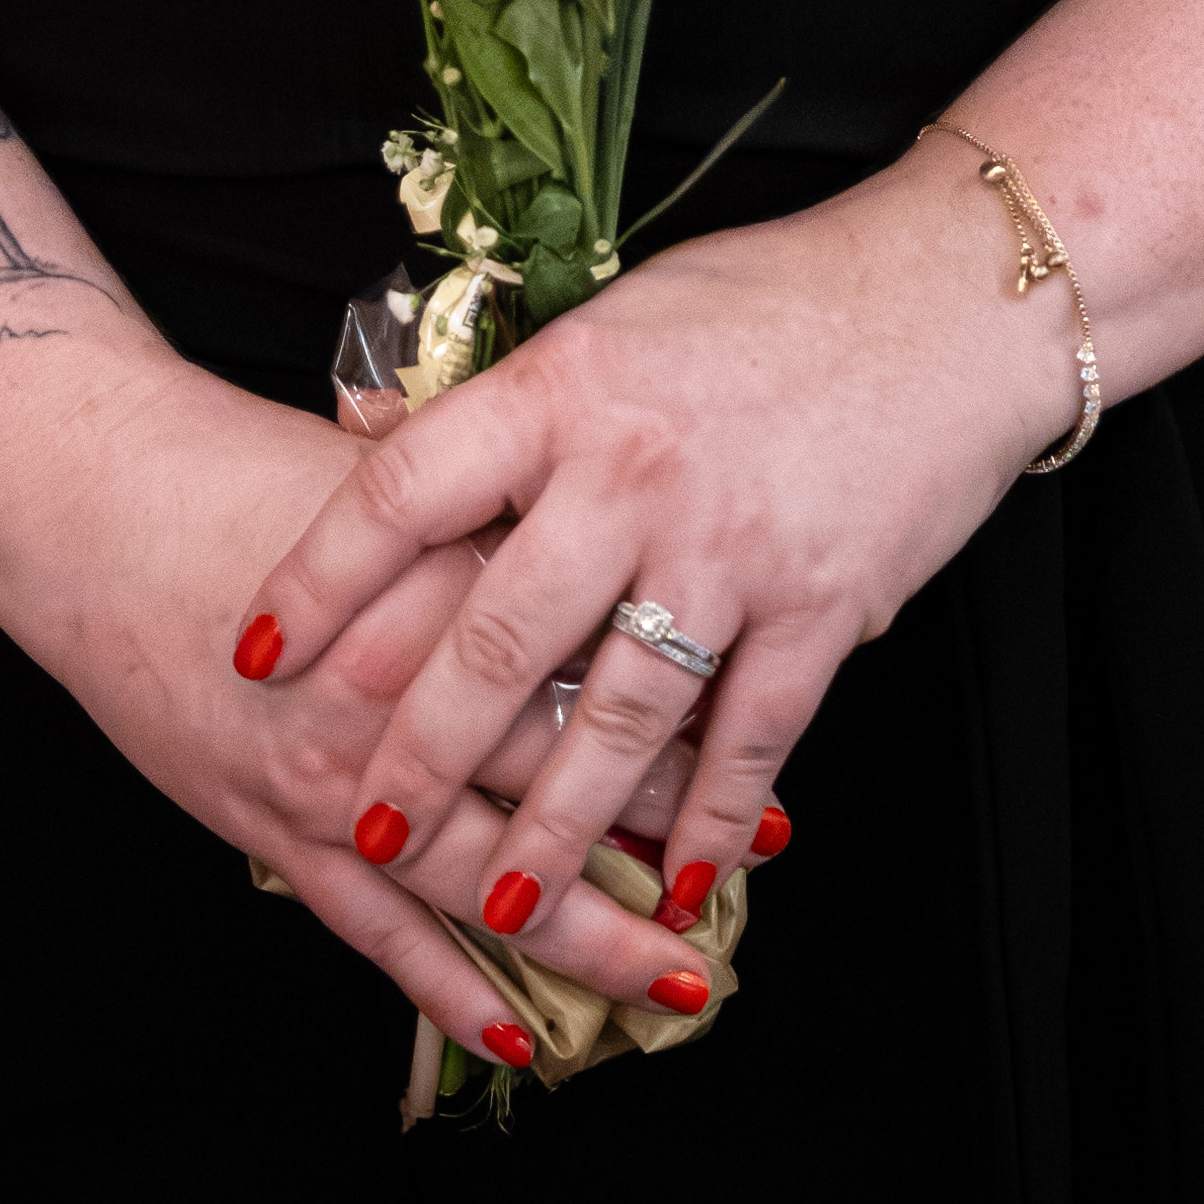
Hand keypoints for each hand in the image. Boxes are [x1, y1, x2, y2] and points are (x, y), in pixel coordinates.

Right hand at [0, 322, 698, 1053]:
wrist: (99, 505)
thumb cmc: (242, 470)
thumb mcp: (393, 471)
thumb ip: (494, 506)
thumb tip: (610, 520)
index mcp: (444, 578)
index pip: (594, 648)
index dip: (685, 687)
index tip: (761, 710)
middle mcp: (400, 690)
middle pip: (562, 767)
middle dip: (667, 816)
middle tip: (764, 852)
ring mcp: (336, 778)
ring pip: (492, 876)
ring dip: (591, 932)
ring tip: (681, 971)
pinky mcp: (278, 833)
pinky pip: (384, 937)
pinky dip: (456, 993)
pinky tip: (526, 1040)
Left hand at [232, 144, 1083, 967]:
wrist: (949, 298)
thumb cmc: (772, 300)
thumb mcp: (618, 317)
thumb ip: (508, 396)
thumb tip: (365, 432)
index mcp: (567, 383)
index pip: (407, 486)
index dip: (319, 575)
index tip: (254, 649)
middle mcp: (634, 469)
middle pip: (499, 635)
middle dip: (421, 749)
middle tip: (366, 826)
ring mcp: (730, 545)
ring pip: (617, 716)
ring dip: (555, 827)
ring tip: (500, 905)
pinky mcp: (823, 605)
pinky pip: (748, 739)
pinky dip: (711, 823)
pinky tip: (682, 886)